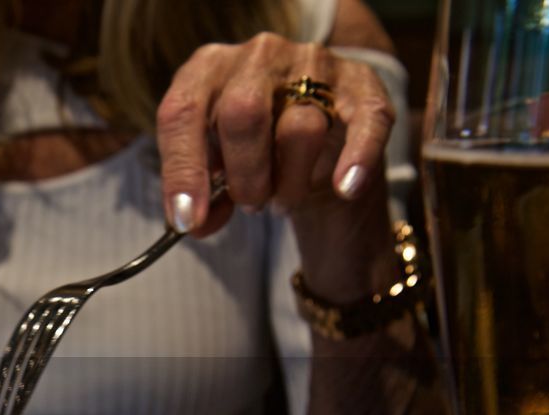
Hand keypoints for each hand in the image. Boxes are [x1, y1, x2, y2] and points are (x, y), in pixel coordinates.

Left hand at [155, 32, 393, 235]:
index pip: (182, 112)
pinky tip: (345, 187)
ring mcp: (312, 63)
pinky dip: (356, 158)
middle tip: (251, 205)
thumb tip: (193, 224)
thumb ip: (204, 196)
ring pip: (300, 128)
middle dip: (244, 176)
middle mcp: (257, 56)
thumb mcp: (217, 168)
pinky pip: (365, 119)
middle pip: (243, 113)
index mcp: (206, 70)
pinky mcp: (359, 82)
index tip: (188, 219)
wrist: (314, 134)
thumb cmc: (250, 151)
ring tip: (283, 200)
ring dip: (290, 183)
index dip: (182, 170)